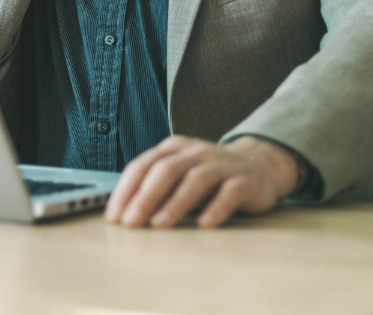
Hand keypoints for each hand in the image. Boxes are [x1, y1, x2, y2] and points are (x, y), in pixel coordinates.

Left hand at [104, 135, 300, 228]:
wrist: (258, 166)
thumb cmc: (209, 177)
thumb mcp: (179, 176)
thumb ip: (155, 188)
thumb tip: (122, 215)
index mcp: (174, 149)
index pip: (144, 165)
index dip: (126, 190)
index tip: (114, 216)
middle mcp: (197, 152)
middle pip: (167, 170)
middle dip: (145, 197)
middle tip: (130, 223)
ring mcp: (222, 165)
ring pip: (196, 179)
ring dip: (175, 203)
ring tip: (159, 225)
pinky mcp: (245, 181)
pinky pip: (230, 193)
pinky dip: (216, 208)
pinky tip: (204, 224)